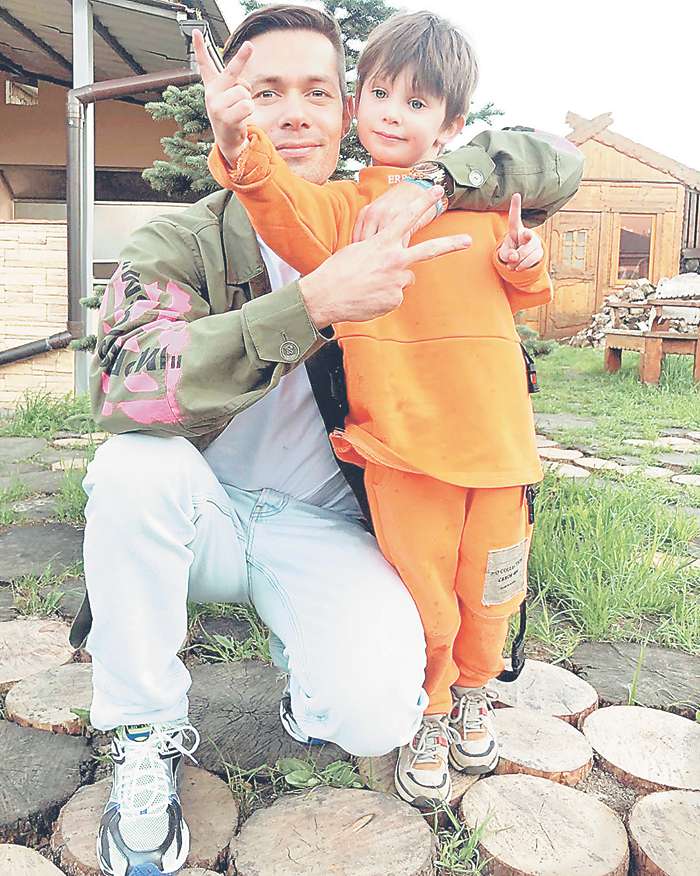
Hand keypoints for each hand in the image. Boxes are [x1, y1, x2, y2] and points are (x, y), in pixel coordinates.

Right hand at [192, 28, 253, 165]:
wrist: (228, 140)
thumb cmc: (231, 115)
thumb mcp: (230, 98)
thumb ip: (236, 85)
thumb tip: (243, 86)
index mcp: (212, 86)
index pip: (204, 65)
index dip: (200, 48)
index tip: (196, 32)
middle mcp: (211, 93)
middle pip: (231, 72)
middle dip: (242, 57)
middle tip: (250, 45)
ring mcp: (216, 105)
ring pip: (243, 92)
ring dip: (247, 101)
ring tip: (239, 110)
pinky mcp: (224, 117)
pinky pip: (246, 105)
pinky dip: (249, 111)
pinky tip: (241, 118)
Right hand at [300, 187, 470, 327]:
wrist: (326, 295)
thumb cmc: (337, 272)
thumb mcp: (356, 251)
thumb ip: (378, 251)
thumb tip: (388, 259)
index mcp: (383, 242)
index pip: (407, 217)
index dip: (424, 203)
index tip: (437, 192)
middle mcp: (394, 259)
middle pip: (429, 250)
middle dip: (451, 244)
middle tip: (468, 240)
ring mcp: (397, 280)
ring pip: (406, 279)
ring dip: (392, 282)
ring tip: (371, 286)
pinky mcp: (395, 298)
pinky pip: (395, 297)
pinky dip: (384, 298)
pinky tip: (369, 298)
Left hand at [497, 193, 543, 270]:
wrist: (520, 261)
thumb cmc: (510, 252)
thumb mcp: (504, 254)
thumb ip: (506, 254)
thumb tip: (514, 257)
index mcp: (515, 230)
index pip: (514, 218)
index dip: (515, 207)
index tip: (516, 194)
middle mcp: (527, 233)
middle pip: (527, 236)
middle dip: (525, 240)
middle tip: (517, 251)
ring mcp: (535, 242)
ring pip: (527, 252)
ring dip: (517, 262)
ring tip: (512, 265)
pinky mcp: (540, 252)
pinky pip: (531, 260)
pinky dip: (522, 266)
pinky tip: (518, 268)